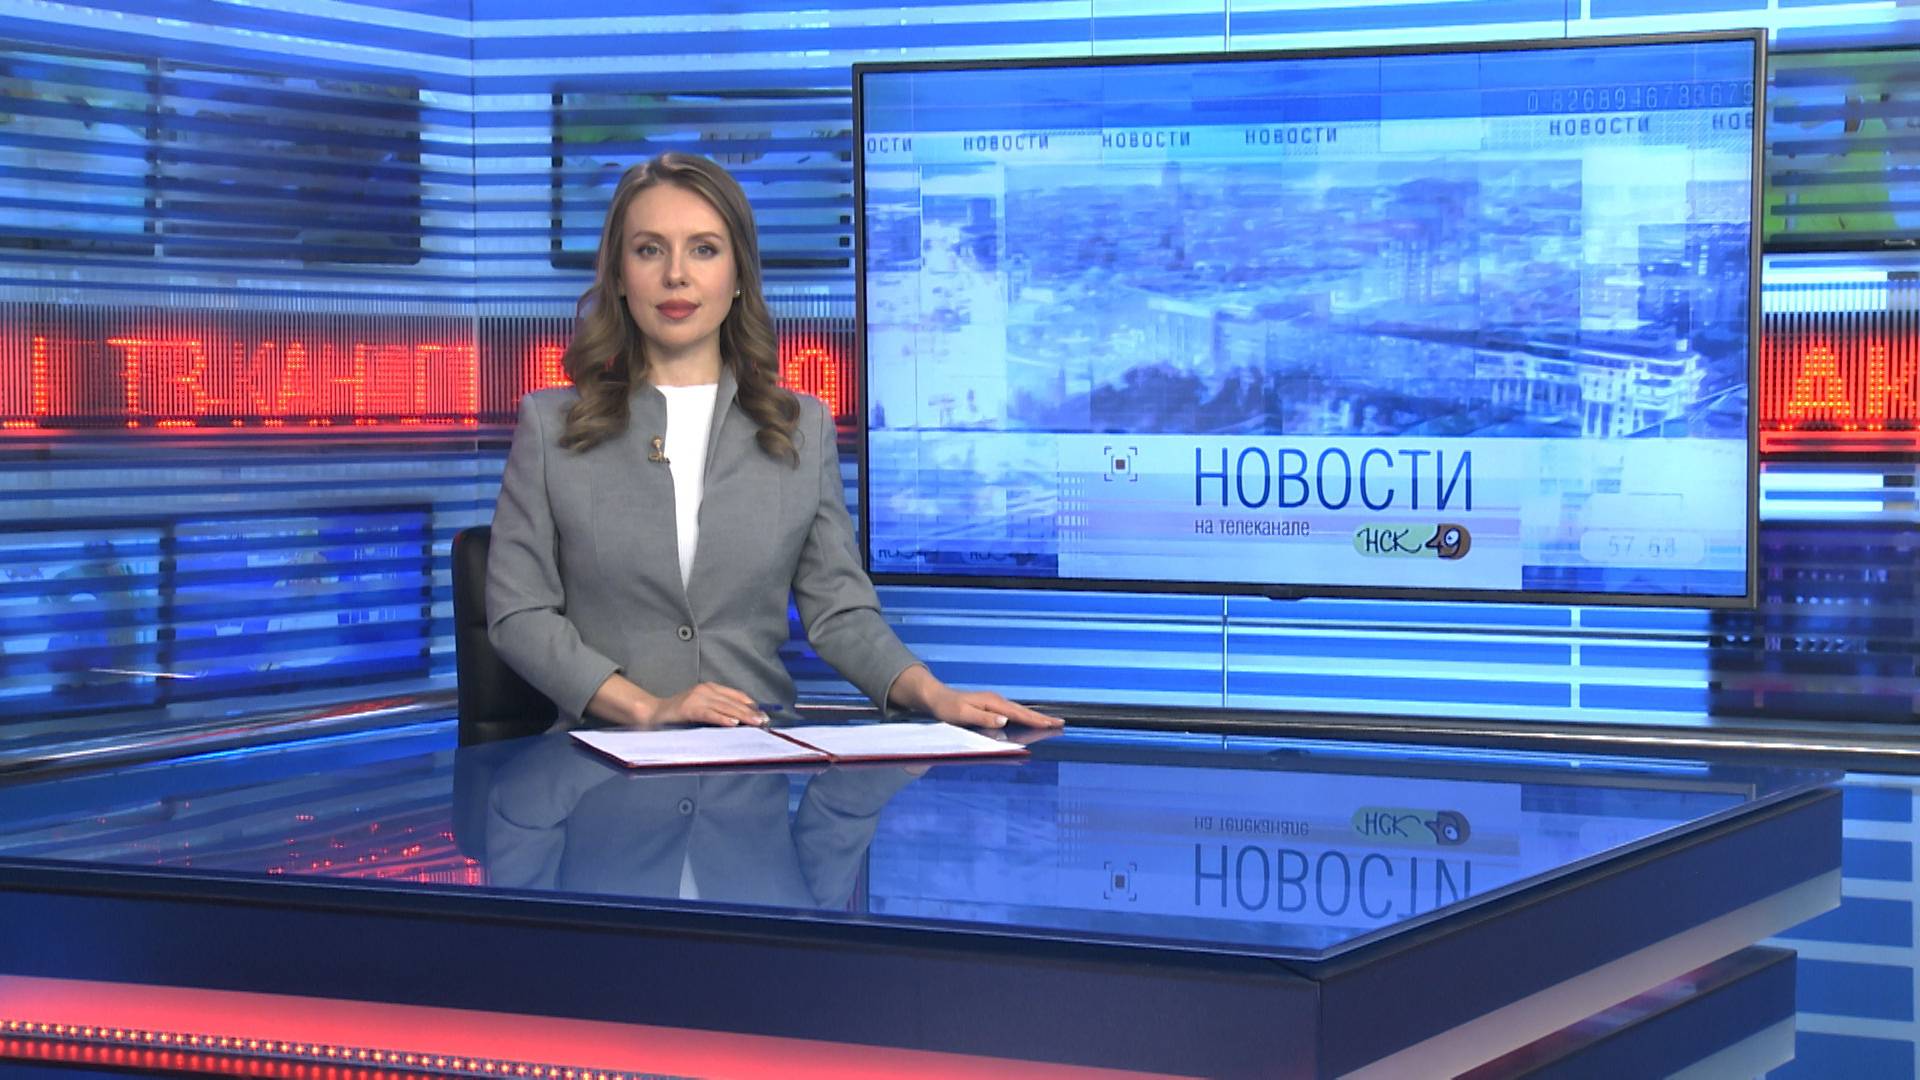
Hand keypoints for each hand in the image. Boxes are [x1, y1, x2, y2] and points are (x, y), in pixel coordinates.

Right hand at [636, 682, 769, 727]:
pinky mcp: (689, 708)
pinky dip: (722, 719)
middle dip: (750, 712)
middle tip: (764, 721)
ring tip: (755, 723)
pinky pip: (710, 714)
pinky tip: (733, 724)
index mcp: (710, 688)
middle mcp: (705, 690)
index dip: (750, 705)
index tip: (763, 714)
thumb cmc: (679, 713)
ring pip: (725, 707)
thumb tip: (741, 719)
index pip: (736, 695)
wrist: (653, 712)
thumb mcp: (702, 707)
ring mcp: (697, 698)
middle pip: (733, 701)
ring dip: (742, 716)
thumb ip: (718, 709)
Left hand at [921, 686, 1061, 730]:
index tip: (1052, 724)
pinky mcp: (992, 707)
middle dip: (1042, 717)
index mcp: (992, 702)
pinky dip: (1025, 716)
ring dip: (1036, 717)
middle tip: (1060, 723)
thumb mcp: (963, 715)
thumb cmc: (947, 708)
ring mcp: (994, 703)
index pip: (1018, 713)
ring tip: (1051, 722)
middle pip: (1023, 711)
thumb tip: (1005, 720)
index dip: (1035, 719)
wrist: (936, 698)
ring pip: (1020, 711)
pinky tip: (1029, 720)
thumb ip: (984, 718)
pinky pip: (1013, 712)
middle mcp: (996, 701)